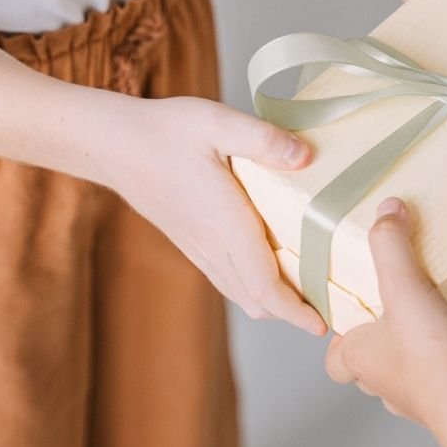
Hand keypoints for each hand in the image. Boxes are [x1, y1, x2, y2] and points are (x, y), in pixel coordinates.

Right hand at [102, 95, 326, 335]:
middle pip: (256, 298)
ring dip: (274, 302)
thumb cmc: (164, 131)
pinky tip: (274, 271)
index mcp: (225, 222)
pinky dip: (255, 287)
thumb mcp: (216, 122)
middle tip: (332, 309)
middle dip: (293, 312)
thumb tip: (306, 158)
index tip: (321, 325)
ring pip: (241, 292)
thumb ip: (263, 140)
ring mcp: (199, 247)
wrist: (113, 144)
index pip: (263, 284)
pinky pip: (228, 278)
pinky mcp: (192, 242)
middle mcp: (212, 244)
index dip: (294, 309)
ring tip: (311, 296)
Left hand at [324, 198, 446, 426]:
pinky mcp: (445, 397)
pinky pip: (436, 375)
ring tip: (429, 316)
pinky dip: (442, 359)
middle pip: (367, 362)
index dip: (340, 336)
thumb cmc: (430, 357)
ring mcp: (414, 394)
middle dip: (377, 337)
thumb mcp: (405, 287)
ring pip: (402, 370)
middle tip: (393, 306)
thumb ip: (391, 245)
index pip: (334, 357)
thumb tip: (386, 210)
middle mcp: (381, 381)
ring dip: (409, 348)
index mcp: (359, 358)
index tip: (354, 311)